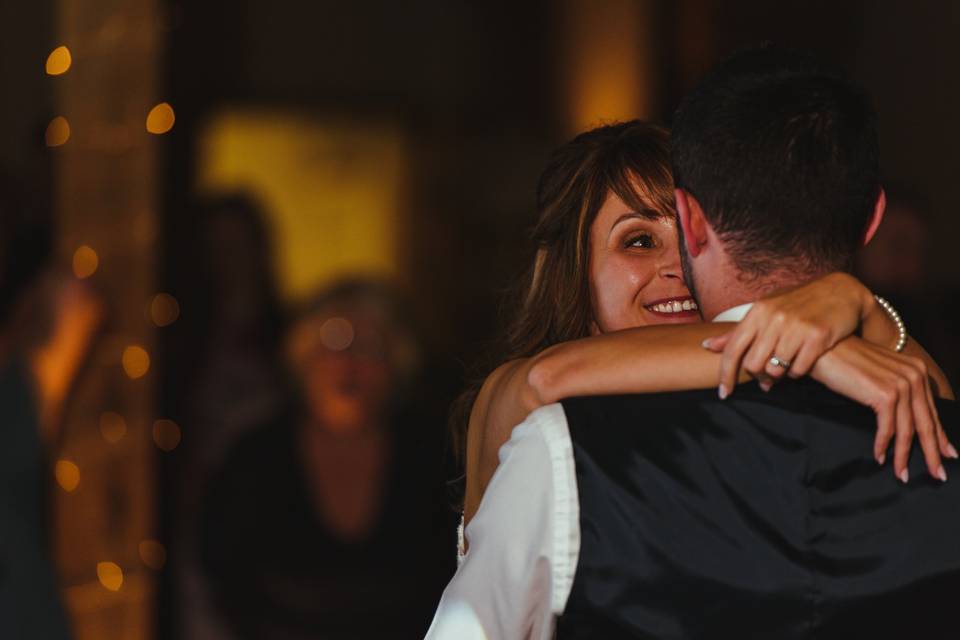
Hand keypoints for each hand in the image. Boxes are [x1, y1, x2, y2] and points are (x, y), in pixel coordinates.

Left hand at [703, 273, 871, 396]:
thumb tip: (707, 346)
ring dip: (778, 376)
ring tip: (783, 370)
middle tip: (765, 380)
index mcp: (758, 311)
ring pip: (776, 369)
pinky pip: (798, 369)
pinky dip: (796, 372)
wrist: (840, 291)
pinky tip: (799, 364)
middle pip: (753, 364)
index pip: (733, 349)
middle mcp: (774, 318)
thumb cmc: (797, 303)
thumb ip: (737, 331)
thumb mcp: (766, 310)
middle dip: (757, 377)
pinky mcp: (818, 336)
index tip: (723, 393)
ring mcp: (796, 327)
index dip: (725, 375)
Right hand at [811, 337, 955, 481]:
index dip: (939, 436)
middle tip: (937, 475)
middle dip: (932, 453)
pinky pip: (887, 429)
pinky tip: (879, 457)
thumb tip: (903, 421)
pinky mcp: (884, 395)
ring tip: (901, 474)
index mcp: (917, 370)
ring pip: (907, 431)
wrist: (824, 348)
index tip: (945, 455)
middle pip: (926, 424)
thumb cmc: (845, 361)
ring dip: (903, 457)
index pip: (931, 411)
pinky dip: (883, 446)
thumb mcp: (878, 374)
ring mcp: (901, 385)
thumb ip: (895, 390)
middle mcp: (914, 376)